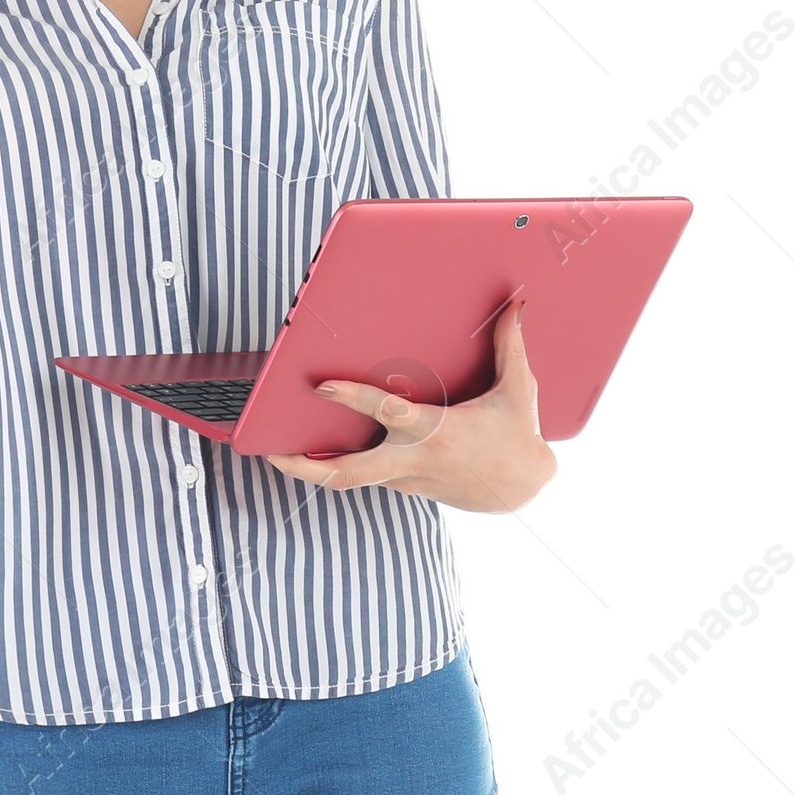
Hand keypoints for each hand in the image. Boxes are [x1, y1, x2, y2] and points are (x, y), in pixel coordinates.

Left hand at [265, 299, 555, 512]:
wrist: (521, 489)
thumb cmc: (517, 434)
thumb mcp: (519, 390)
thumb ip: (510, 346)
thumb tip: (518, 304)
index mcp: (435, 431)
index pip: (387, 413)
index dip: (353, 398)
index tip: (322, 385)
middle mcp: (412, 459)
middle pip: (348, 473)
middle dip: (306, 467)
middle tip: (273, 454)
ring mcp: (404, 478)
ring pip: (348, 480)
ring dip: (311, 470)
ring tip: (274, 453)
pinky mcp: (403, 485)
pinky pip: (363, 475)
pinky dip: (337, 465)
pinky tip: (310, 452)